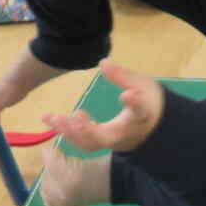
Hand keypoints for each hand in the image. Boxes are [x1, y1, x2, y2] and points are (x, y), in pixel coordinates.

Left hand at [41, 60, 164, 153]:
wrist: (155, 126)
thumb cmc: (149, 102)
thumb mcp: (141, 84)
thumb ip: (122, 76)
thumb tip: (103, 62)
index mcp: (141, 116)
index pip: (140, 111)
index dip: (134, 104)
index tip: (127, 94)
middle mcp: (126, 133)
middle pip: (105, 137)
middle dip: (85, 129)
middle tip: (71, 116)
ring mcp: (113, 142)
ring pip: (90, 143)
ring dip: (69, 131)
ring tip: (51, 117)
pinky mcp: (103, 143)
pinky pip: (83, 141)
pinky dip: (67, 131)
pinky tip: (53, 119)